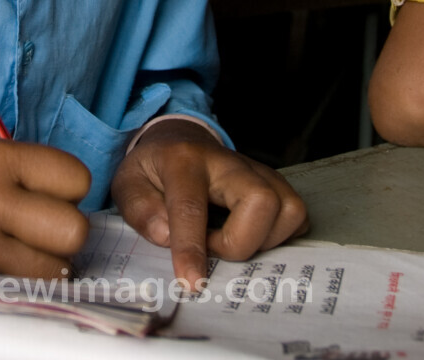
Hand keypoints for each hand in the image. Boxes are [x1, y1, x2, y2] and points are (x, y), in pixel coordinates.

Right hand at [0, 140, 90, 277]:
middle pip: (75, 229)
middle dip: (66, 236)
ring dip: (48, 266)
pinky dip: (23, 283)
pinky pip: (26, 289)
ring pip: (57, 269)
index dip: (71, 193)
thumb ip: (29, 174)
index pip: (77, 178)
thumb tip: (81, 202)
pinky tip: (1, 267)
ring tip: (23, 253)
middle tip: (43, 233)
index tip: (54, 198)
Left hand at [111, 120, 307, 289]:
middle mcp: (228, 162)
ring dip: (263, 241)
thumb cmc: (152, 168)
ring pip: (289, 208)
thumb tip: (167, 237)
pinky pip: (296, 215)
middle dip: (240, 242)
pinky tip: (250, 235)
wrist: (177, 140)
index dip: (192, 248)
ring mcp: (257, 170)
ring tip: (230, 240)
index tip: (192, 283)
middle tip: (212, 248)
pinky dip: (279, 236)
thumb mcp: (127, 183)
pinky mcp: (275, 182)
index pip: (191, 206)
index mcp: (183, 161)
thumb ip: (140, 210)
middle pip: (261, 201)